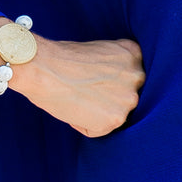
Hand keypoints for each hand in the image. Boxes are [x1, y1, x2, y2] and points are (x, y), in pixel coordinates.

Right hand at [11, 35, 144, 137]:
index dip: (106, 79)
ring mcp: (129, 98)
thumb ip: (114, 68)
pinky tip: (73, 108)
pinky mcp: (116, 119)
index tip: (91, 76)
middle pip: (124, 96)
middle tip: (82, 90)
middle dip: (106, 97)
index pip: (127, 76)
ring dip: (95, 112)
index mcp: (133, 54)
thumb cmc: (62, 58)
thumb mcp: (99, 52)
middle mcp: (137, 76)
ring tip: (77, 97)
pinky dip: (84, 125)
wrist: (44, 67)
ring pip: (113, 114)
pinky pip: (99, 129)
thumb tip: (113, 88)